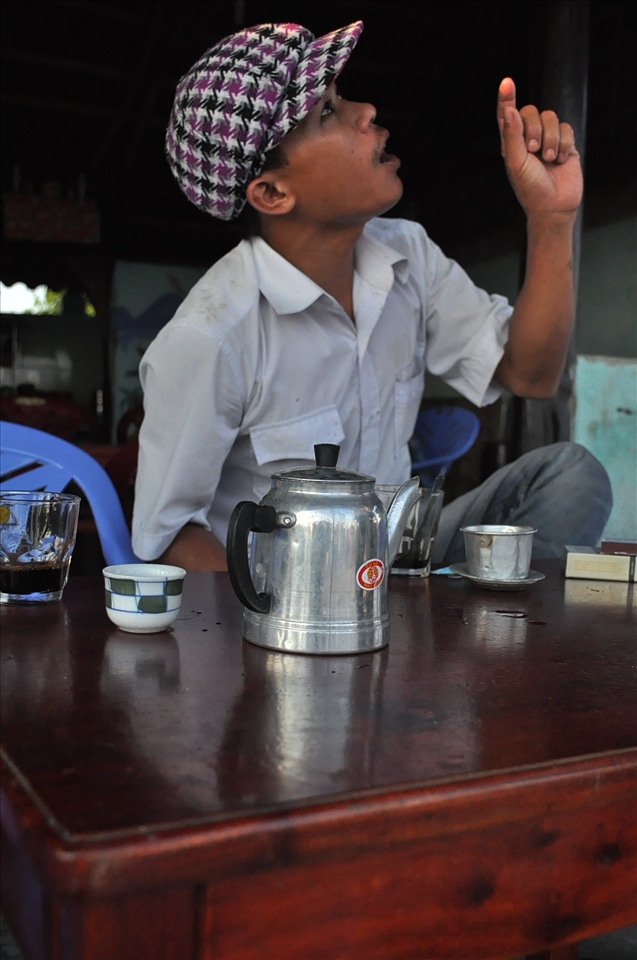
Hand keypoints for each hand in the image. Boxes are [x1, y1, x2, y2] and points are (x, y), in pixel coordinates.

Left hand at [497, 78, 582, 218]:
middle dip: (534, 128)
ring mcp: (548, 139)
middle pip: (531, 111)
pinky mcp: (565, 143)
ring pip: (551, 117)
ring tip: (549, 159)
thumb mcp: (517, 163)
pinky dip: (564, 142)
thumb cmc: (530, 188)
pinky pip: (566, 127)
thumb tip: (509, 109)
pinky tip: (561, 160)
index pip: (506, 115)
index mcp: (511, 143)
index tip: (507, 82)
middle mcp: (528, 138)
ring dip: (551, 138)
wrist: (554, 206)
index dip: (506, 98)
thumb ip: (512, 135)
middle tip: (534, 150)